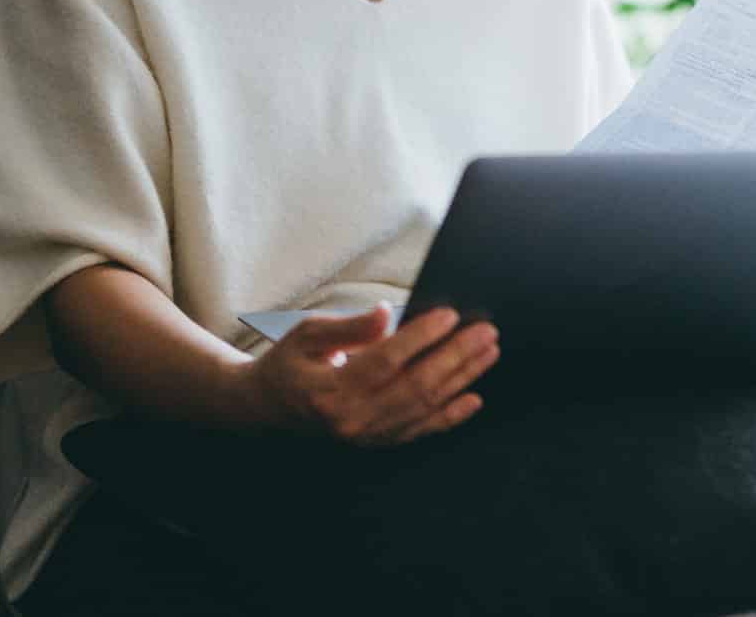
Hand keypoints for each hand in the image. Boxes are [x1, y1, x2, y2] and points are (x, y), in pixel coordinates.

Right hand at [241, 303, 497, 445]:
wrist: (267, 408)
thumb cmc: (289, 364)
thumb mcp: (307, 334)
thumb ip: (349, 327)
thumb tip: (385, 313)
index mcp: (330, 389)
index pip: (386, 360)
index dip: (421, 337)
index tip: (449, 314)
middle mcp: (352, 418)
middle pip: (415, 386)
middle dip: (456, 357)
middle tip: (485, 331)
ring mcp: (367, 435)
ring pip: (424, 407)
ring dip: (462, 379)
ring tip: (488, 352)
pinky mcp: (377, 442)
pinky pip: (420, 431)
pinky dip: (450, 417)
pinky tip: (474, 398)